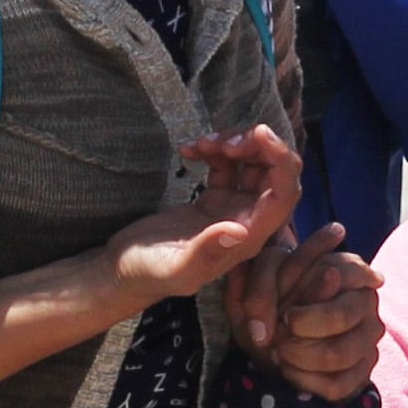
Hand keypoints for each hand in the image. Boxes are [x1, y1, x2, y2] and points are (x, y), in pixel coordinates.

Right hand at [103, 127, 300, 308]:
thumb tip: (239, 231)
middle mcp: (247, 221)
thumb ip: (205, 252)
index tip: (258, 133)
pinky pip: (227, 165)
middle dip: (257, 147)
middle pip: (275, 174)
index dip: (281, 161)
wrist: (123, 271)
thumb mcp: (174, 268)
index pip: (283, 195)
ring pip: (253, 165)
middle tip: (220, 141)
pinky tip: (187, 150)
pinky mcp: (214, 199)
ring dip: (233, 144)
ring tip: (200, 143)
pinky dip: (213, 150)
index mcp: (248, 238)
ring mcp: (231, 209)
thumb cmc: (146, 274)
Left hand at [232, 227, 383, 400]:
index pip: (337, 273)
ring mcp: (367, 339)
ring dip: (297, 356)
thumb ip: (273, 280)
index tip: (283, 309)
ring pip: (337, 354)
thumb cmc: (270, 300)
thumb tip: (308, 285)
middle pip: (340, 317)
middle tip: (279, 330)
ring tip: (280, 351)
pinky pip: (337, 384)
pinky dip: (304, 380)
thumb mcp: (260, 283)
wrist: (268, 339)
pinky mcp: (362, 372)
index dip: (300, 294)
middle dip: (298, 328)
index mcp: (347, 268)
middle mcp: (365, 301)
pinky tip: (290, 369)